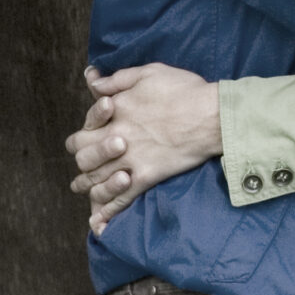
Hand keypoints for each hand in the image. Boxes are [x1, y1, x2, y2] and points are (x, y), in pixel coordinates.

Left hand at [68, 65, 222, 234]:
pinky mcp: (147, 176)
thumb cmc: (185, 90)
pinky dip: (108, 212)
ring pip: (97, 181)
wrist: (213, 114)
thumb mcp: (149, 73)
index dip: (81, 138)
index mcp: (113, 114)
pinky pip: (121, 198)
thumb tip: (93, 81)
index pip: (81, 133)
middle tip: (86, 167)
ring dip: (89, 188)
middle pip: (83, 160)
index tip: (88, 140)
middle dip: (82, 163)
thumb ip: (117, 79)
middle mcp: (115, 138)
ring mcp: (130, 160)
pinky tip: (100, 221)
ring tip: (86, 191)